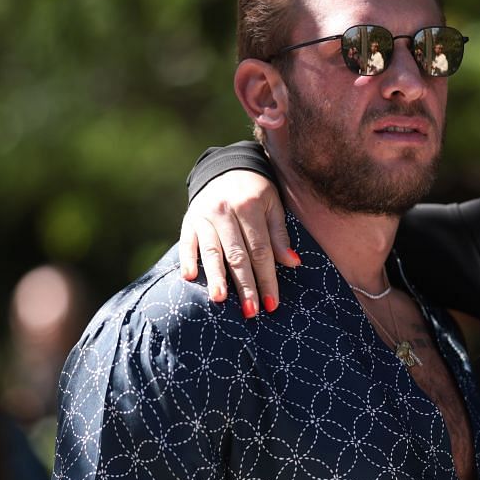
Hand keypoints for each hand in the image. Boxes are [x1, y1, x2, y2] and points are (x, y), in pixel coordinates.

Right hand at [179, 169, 299, 316]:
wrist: (227, 168)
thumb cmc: (257, 192)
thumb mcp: (274, 206)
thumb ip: (280, 235)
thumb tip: (293, 263)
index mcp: (249, 207)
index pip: (261, 250)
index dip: (267, 278)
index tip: (272, 304)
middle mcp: (225, 211)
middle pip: (236, 255)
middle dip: (244, 285)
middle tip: (250, 311)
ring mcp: (204, 216)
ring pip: (211, 251)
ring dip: (216, 277)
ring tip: (219, 299)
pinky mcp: (188, 221)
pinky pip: (187, 243)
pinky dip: (187, 259)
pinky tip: (190, 278)